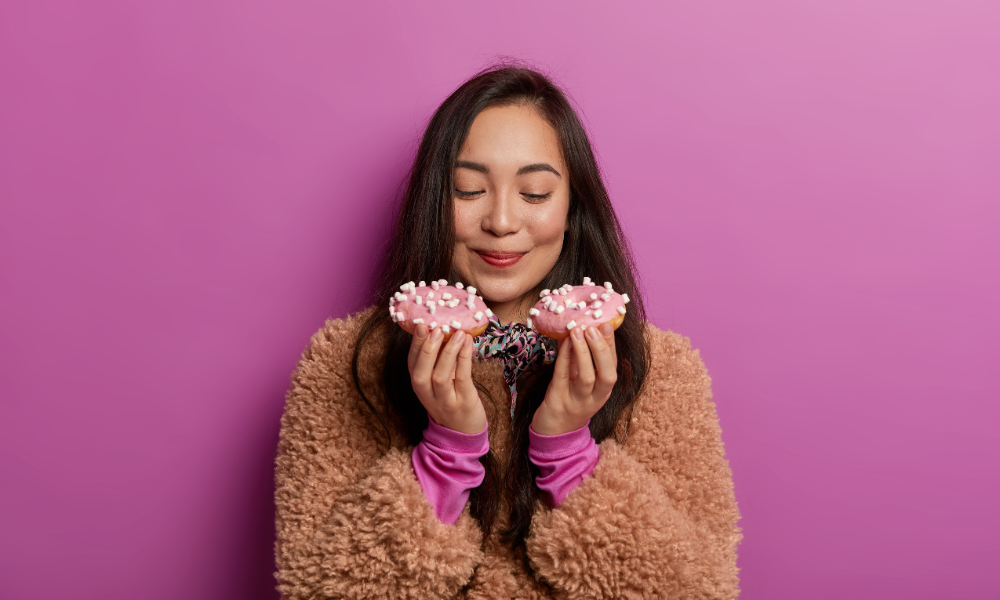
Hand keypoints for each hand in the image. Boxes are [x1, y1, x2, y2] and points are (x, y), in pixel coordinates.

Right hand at [407, 325, 486, 433]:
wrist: (464, 433)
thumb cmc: (452, 400)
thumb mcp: (439, 383)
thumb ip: (438, 361)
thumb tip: (444, 329)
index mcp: (420, 387)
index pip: (411, 365)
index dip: (414, 345)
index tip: (420, 324)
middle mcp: (428, 396)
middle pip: (420, 374)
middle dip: (426, 349)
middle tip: (435, 328)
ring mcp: (446, 401)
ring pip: (439, 377)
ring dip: (447, 353)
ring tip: (457, 333)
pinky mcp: (464, 403)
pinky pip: (462, 379)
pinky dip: (464, 359)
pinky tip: (468, 343)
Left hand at [531, 321, 616, 435]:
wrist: (554, 432)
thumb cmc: (570, 401)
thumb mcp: (580, 381)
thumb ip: (582, 359)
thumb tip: (581, 328)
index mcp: (604, 391)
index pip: (613, 367)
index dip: (611, 346)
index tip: (608, 324)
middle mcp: (595, 398)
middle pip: (607, 375)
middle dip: (602, 350)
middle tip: (594, 327)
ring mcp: (577, 401)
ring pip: (586, 378)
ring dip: (583, 353)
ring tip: (578, 331)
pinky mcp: (558, 401)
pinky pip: (562, 378)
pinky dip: (564, 358)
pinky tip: (564, 343)